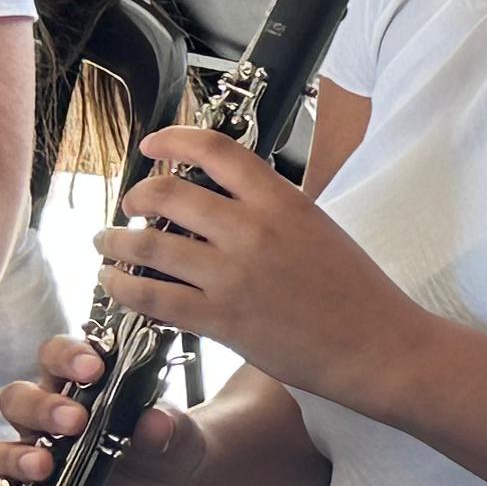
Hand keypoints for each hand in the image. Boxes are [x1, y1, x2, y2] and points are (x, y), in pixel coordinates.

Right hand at [0, 331, 207, 485]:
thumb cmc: (169, 445)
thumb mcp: (178, 434)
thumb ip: (167, 426)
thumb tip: (154, 422)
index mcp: (79, 384)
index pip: (56, 356)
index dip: (68, 357)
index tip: (93, 368)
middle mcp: (47, 417)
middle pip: (18, 400)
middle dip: (42, 408)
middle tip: (75, 422)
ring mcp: (35, 457)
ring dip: (14, 457)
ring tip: (44, 466)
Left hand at [95, 126, 424, 411]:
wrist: (378, 345)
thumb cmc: (357, 291)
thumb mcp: (319, 228)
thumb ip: (271, 209)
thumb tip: (223, 200)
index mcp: (283, 202)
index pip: (216, 150)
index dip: (174, 140)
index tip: (154, 145)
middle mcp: (254, 232)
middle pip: (168, 195)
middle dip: (136, 196)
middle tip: (129, 205)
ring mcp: (234, 276)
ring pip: (148, 246)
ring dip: (116, 243)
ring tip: (108, 244)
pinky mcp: (221, 319)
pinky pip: (153, 297)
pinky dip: (123, 287)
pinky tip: (115, 283)